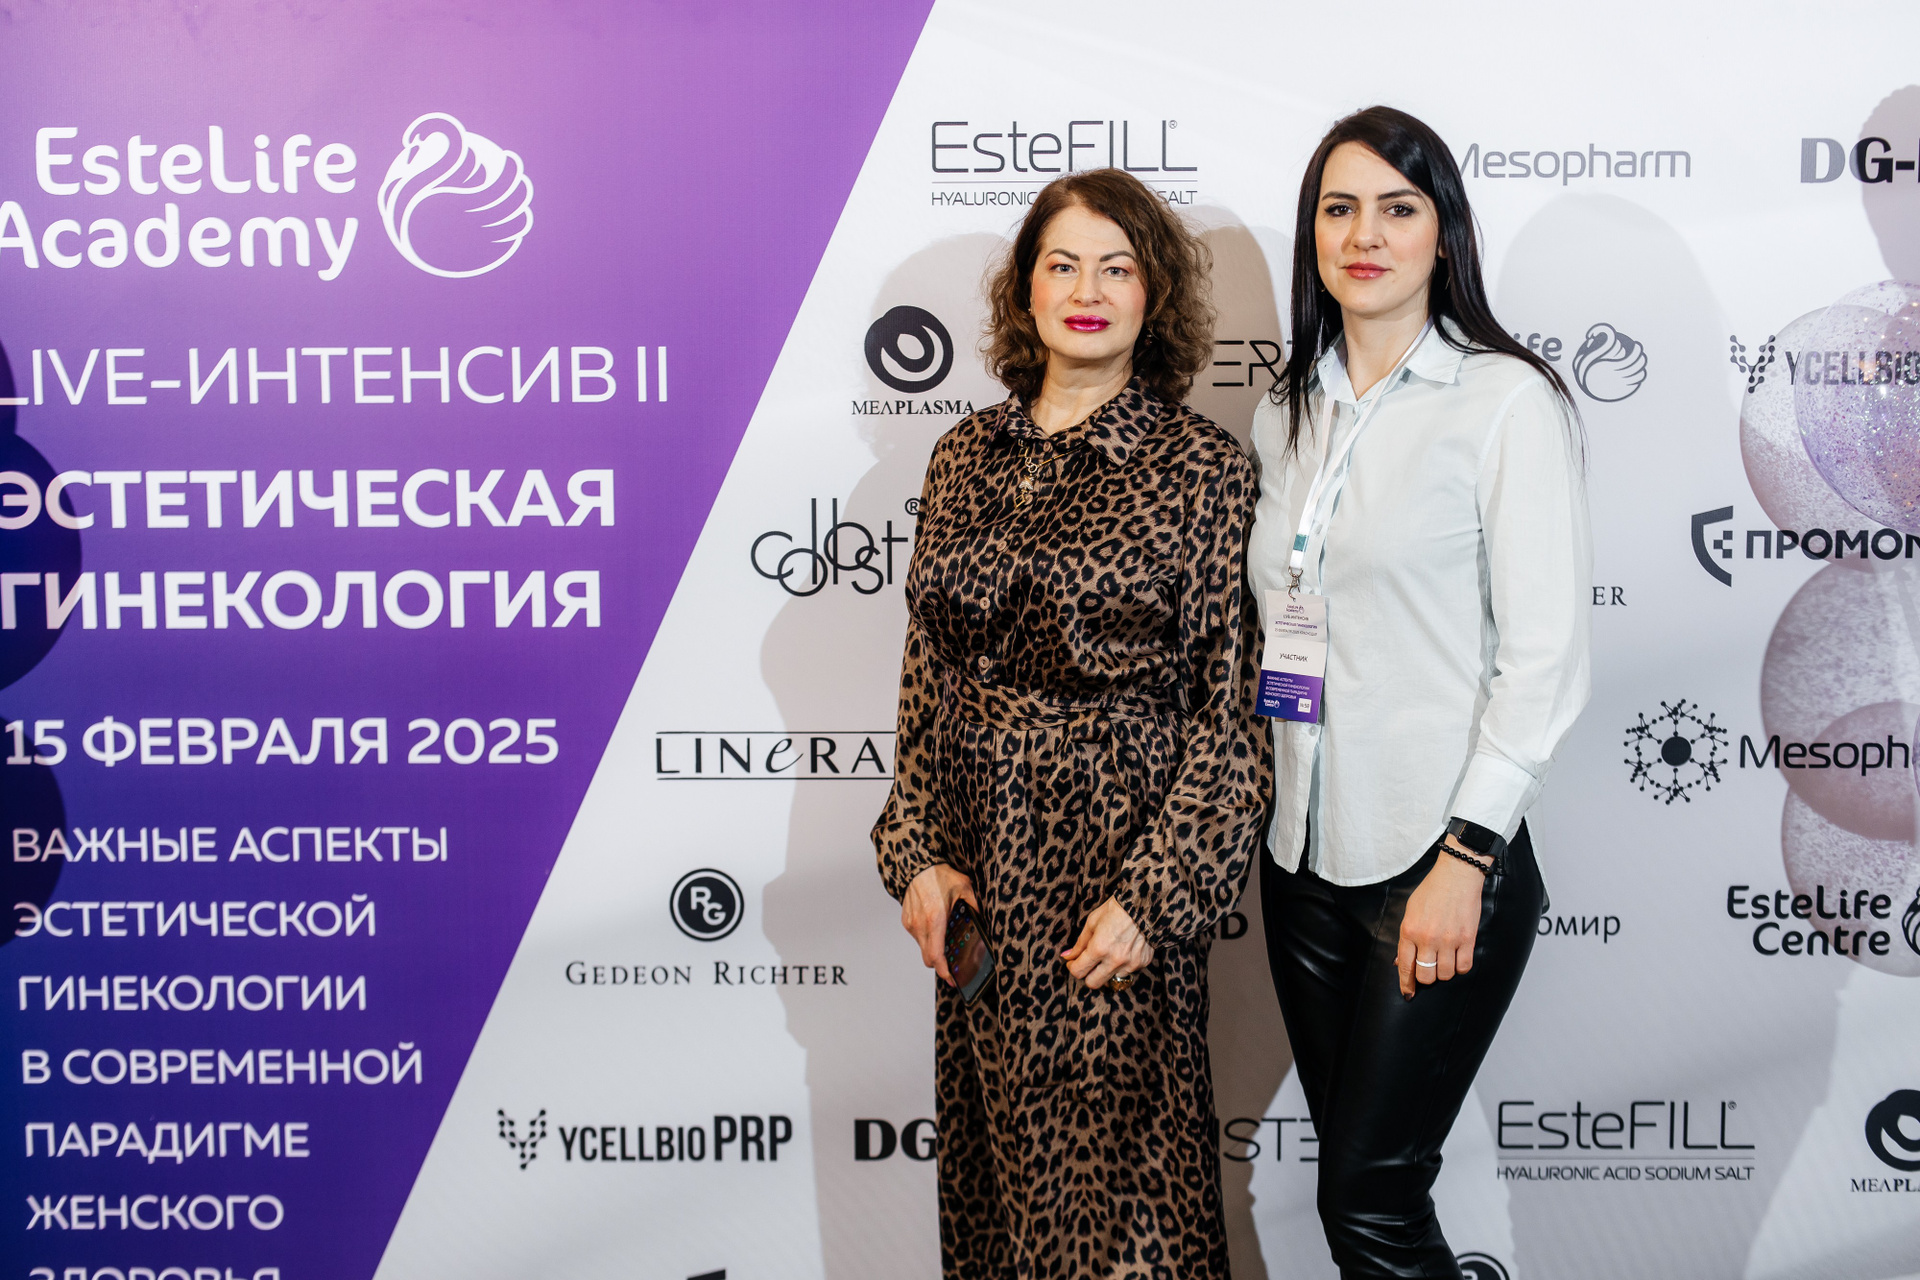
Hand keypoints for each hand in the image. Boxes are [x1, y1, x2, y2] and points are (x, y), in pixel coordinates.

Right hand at [901, 864, 977, 985]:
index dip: (943, 971)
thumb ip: (975, 906)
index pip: (936, 956)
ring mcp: (911, 924)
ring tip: (946, 939)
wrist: (916, 866)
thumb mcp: (965, 888)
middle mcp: (920, 925)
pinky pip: (918, 938)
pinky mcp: (906, 922)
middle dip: (940, 964)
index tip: (952, 978)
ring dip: (934, 949)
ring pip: (922, 948)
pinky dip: (927, 938)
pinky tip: (936, 926)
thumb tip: (983, 921)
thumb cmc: (940, 876)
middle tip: (953, 964)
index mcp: (935, 919)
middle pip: (928, 958)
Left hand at [1062, 897, 1153, 989]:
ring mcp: (1130, 963)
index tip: (1073, 962)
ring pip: (1112, 979)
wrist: (1144, 904)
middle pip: (1093, 983)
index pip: (1078, 971)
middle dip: (1087, 975)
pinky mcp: (1142, 963)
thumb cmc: (1116, 909)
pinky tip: (1124, 949)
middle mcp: (1114, 960)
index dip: (1072, 967)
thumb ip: (1080, 944)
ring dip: (1106, 971)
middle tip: (1088, 963)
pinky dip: (1122, 965)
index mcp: (1099, 948)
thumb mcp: (1092, 922)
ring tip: (1109, 953)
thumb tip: (1067, 956)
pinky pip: (1127, 971)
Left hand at [1396, 840, 1487, 998]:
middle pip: (1426, 976)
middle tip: (1429, 970)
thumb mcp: (1410, 911)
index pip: (1405, 966)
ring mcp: (1449, 940)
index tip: (1408, 993)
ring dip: (1444, 972)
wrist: (1456, 875)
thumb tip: (1401, 961)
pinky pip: (1464, 967)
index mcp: (1410, 931)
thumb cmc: (1431, 891)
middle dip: (1426, 977)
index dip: (1406, 984)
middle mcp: (1428, 938)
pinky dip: (1460, 968)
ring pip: (1445, 974)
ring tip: (1444, 960)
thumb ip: (1406, 937)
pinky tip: (1458, 959)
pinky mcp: (1467, 939)